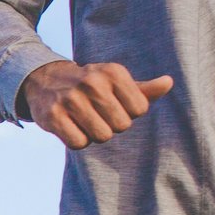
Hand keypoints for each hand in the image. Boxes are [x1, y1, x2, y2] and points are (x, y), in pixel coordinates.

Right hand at [18, 60, 174, 150]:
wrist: (45, 81)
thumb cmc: (90, 86)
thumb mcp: (116, 82)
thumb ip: (144, 89)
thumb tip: (168, 83)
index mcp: (113, 72)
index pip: (140, 109)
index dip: (128, 113)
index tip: (113, 104)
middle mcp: (92, 82)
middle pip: (121, 126)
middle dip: (111, 125)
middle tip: (97, 113)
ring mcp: (71, 99)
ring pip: (101, 136)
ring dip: (94, 134)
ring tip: (84, 119)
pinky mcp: (53, 116)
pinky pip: (79, 143)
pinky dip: (77, 140)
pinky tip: (70, 126)